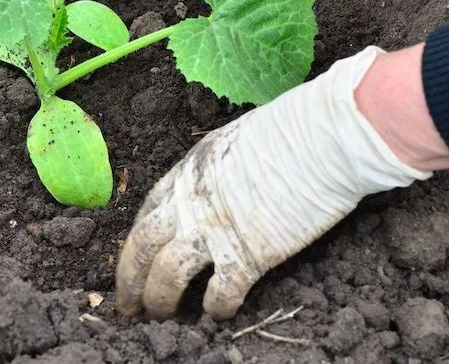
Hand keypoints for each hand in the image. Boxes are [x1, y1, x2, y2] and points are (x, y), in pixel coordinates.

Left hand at [116, 47, 432, 319]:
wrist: (322, 138)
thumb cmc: (288, 129)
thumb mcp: (232, 141)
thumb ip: (216, 170)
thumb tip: (219, 186)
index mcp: (186, 172)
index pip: (146, 215)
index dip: (134, 244)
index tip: (131, 262)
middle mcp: (190, 202)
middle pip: (142, 247)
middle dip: (129, 280)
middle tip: (126, 306)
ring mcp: (214, 230)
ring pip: (167, 276)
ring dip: (159, 300)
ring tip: (160, 318)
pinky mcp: (246, 256)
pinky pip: (220, 293)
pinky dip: (215, 308)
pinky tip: (217, 315)